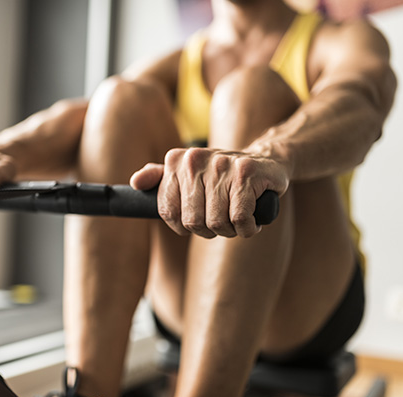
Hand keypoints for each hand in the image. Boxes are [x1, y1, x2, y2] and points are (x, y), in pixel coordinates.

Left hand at [130, 148, 288, 237]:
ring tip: (237, 217)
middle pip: (193, 222)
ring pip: (217, 222)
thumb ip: (160, 178)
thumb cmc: (221, 175)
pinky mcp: (247, 172)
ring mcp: (221, 164)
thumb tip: (136, 183)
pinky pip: (240, 219)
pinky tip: (251, 220)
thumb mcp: (187, 173)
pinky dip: (247, 228)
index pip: (169, 212)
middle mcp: (195, 159)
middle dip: (209, 230)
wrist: (265, 160)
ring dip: (230, 230)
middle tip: (222, 219)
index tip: (198, 219)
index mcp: (176, 161)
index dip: (184, 226)